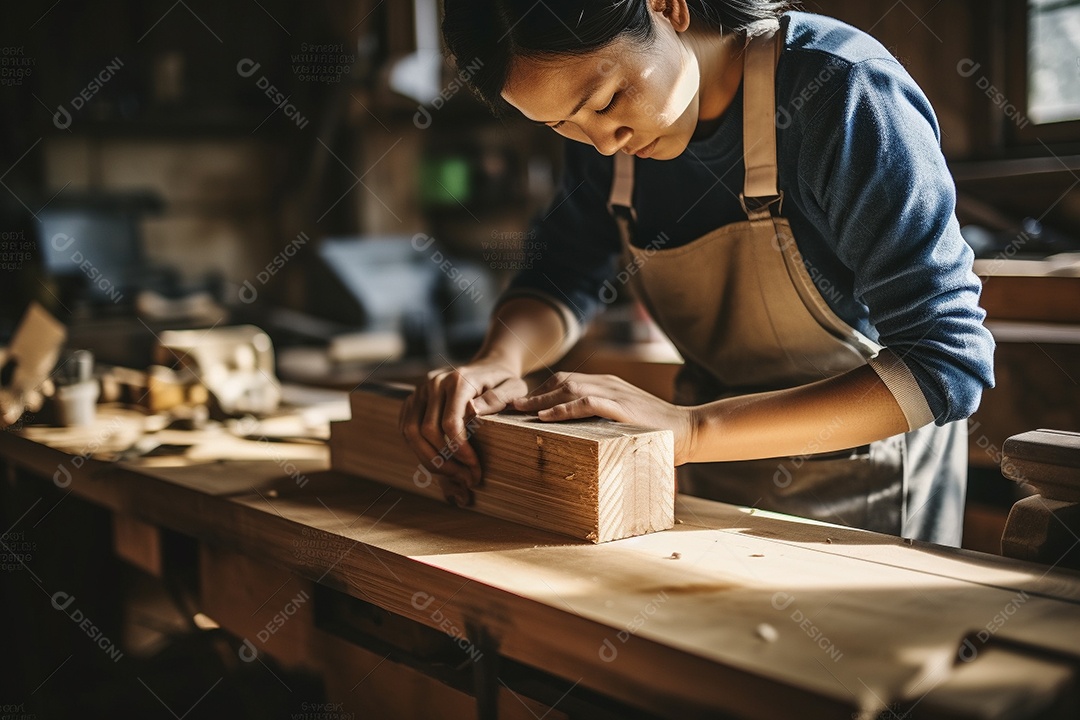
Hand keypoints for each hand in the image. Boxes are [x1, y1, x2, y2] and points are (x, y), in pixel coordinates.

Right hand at [399, 360, 528, 502]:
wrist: (488, 367)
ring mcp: (420, 391)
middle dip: (444, 461)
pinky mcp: (413, 400)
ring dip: (429, 459)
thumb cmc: (503, 381)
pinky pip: (406, 429)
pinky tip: (439, 461)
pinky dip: (419, 450)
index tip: (474, 468)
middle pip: (426, 431)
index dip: (460, 451)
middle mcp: (434, 383)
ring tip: (452, 475)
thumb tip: (475, 411)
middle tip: (466, 478)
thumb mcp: (514, 387)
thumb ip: (499, 398)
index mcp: (458, 381)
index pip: (450, 422)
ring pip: (411, 433)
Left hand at [512, 372, 697, 464]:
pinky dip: (562, 408)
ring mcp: (613, 393)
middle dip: (531, 393)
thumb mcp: (622, 421)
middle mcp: (606, 384)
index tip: (518, 405)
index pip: (564, 380)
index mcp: (605, 385)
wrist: (688, 429)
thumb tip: (573, 437)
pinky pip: (585, 403)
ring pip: (567, 387)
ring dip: (539, 399)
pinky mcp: (621, 407)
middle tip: (507, 406)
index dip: (539, 391)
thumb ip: (600, 421)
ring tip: (517, 410)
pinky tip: (544, 417)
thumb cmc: (655, 431)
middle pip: (560, 380)